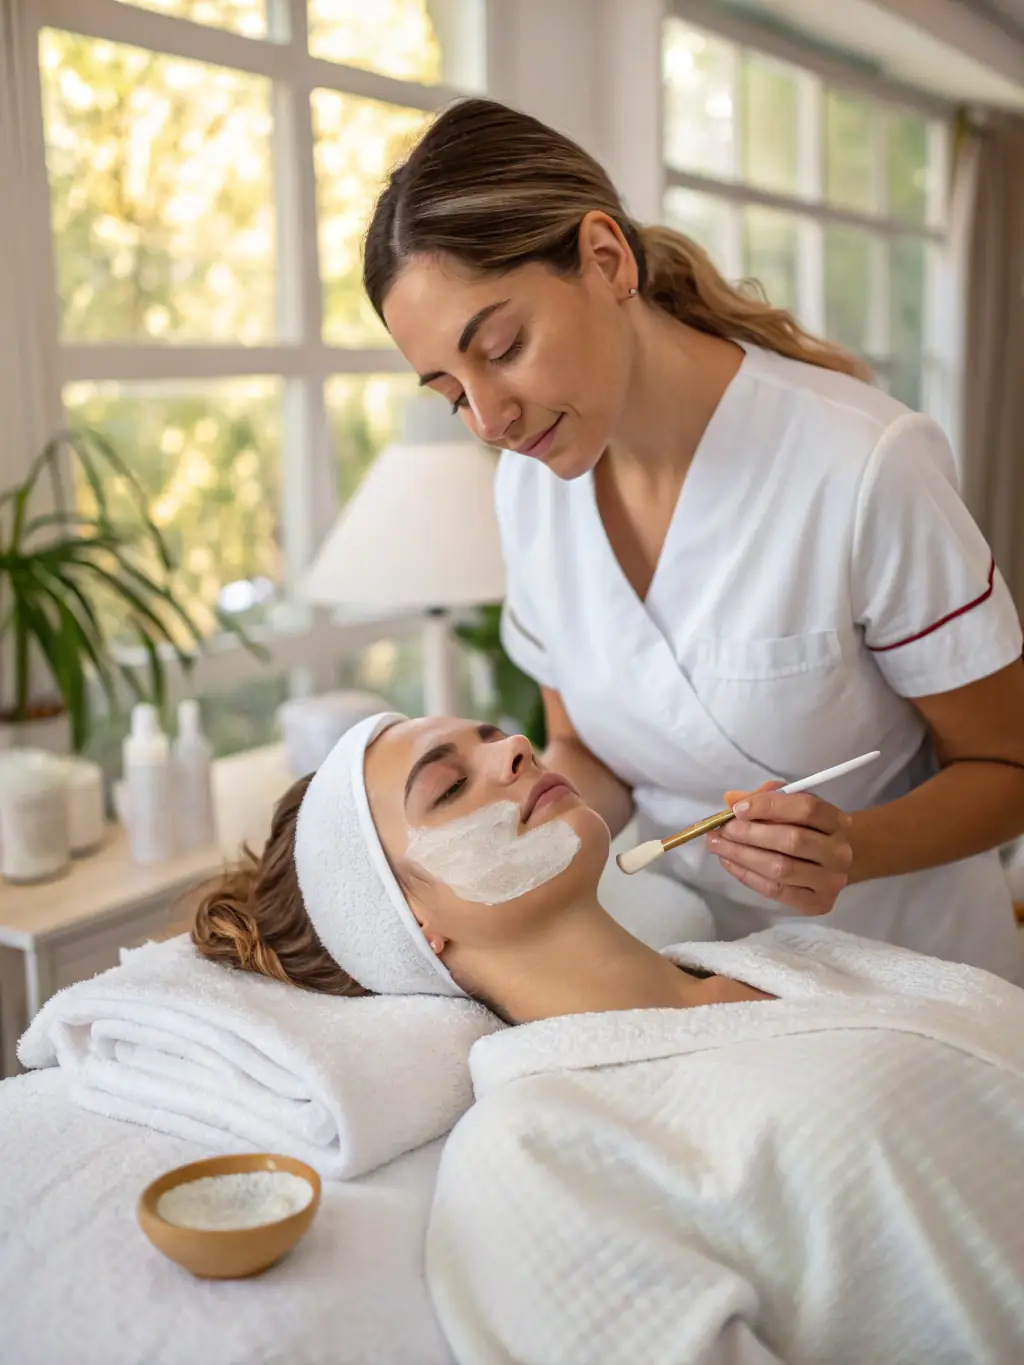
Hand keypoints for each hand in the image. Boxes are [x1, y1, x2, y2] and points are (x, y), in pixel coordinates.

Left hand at [706, 781, 853, 914]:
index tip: (737, 809)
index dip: (770, 806)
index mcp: (837, 821)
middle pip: (793, 840)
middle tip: (723, 830)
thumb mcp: (792, 806)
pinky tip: (729, 863)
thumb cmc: (806, 829)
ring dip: (743, 855)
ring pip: (782, 868)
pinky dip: (747, 876)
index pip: (807, 808)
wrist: (831, 864)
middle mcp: (840, 852)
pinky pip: (776, 891)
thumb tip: (732, 800)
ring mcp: (831, 881)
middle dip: (750, 834)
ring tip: (717, 846)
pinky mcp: (818, 904)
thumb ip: (765, 798)